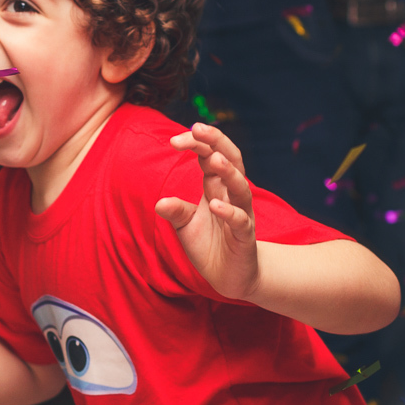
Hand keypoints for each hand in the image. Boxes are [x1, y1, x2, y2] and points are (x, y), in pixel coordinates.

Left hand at [154, 122, 259, 299]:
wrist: (230, 276)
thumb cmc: (209, 244)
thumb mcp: (185, 225)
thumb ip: (175, 211)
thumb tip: (159, 202)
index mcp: (216, 186)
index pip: (209, 156)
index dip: (196, 144)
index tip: (174, 140)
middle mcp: (231, 195)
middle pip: (231, 160)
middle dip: (216, 142)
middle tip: (198, 128)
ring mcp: (241, 214)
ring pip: (241, 187)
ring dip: (228, 172)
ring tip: (213, 159)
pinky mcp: (244, 237)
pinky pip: (240, 220)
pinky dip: (229, 212)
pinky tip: (216, 205)